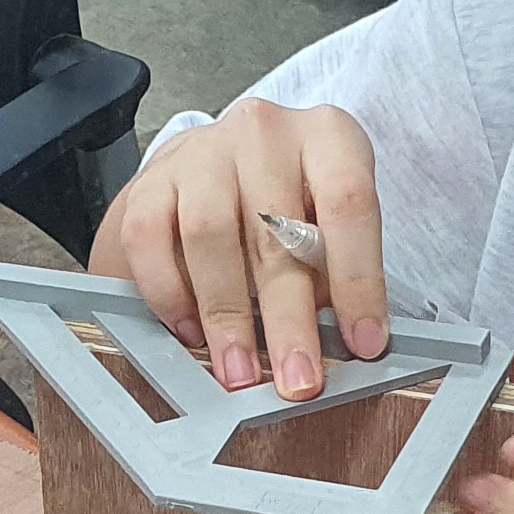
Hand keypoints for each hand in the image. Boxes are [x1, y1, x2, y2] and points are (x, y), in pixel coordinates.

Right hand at [94, 98, 391, 401]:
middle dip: (289, 320)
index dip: (359, 281)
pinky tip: (190, 331)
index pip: (349, 205)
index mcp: (328, 135)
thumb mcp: (330, 222)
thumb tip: (343, 348)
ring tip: (240, 371)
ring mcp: (203, 151)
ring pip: (210, 235)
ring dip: (227, 315)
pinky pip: (150, 240)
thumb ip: (337, 274)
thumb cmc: (288, 202)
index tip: (363, 344)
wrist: (216, 164)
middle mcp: (264, 133)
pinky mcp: (151, 180)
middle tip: (297, 380)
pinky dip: (169, 294)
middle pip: (277, 232)